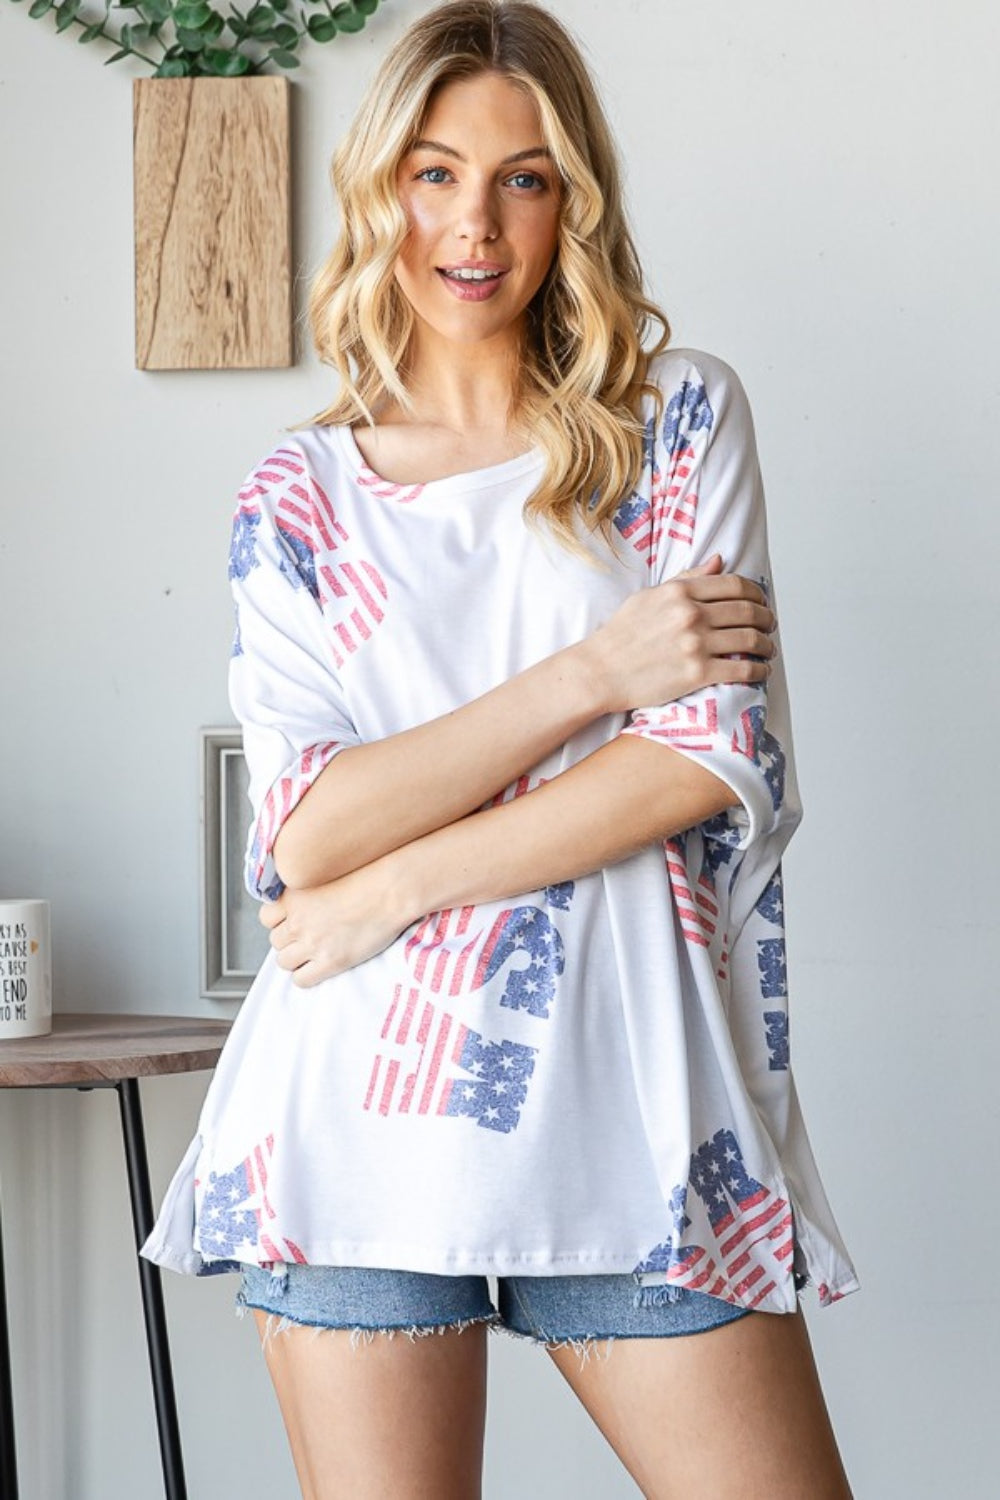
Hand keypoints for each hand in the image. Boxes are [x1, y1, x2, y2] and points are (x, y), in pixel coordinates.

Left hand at [259, 856, 410, 987]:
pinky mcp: (330, 961)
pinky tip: (320, 967)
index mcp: (294, 897)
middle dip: (290, 941)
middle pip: (275, 941)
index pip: (266, 917)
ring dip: (296, 959)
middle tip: (309, 938)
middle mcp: (298, 920)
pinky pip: (301, 979)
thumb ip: (307, 892)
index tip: (292, 922)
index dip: (279, 922)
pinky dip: (306, 976)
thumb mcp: (326, 876)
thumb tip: (300, 906)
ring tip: (315, 953)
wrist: (391, 891)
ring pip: (284, 961)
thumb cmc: (368, 878)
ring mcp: (313, 943)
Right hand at [581, 554, 775, 711]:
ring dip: (766, 644)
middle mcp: (690, 615)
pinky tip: (761, 671)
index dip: (756, 593)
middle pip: (747, 611)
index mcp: (680, 592)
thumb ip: (687, 579)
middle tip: (769, 624)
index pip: (734, 585)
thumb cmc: (621, 635)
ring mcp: (695, 644)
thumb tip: (719, 561)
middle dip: (766, 618)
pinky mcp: (697, 673)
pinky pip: (741, 669)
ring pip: (750, 639)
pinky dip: (758, 670)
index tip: (760, 601)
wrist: (600, 671)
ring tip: (767, 649)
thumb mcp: (650, 597)